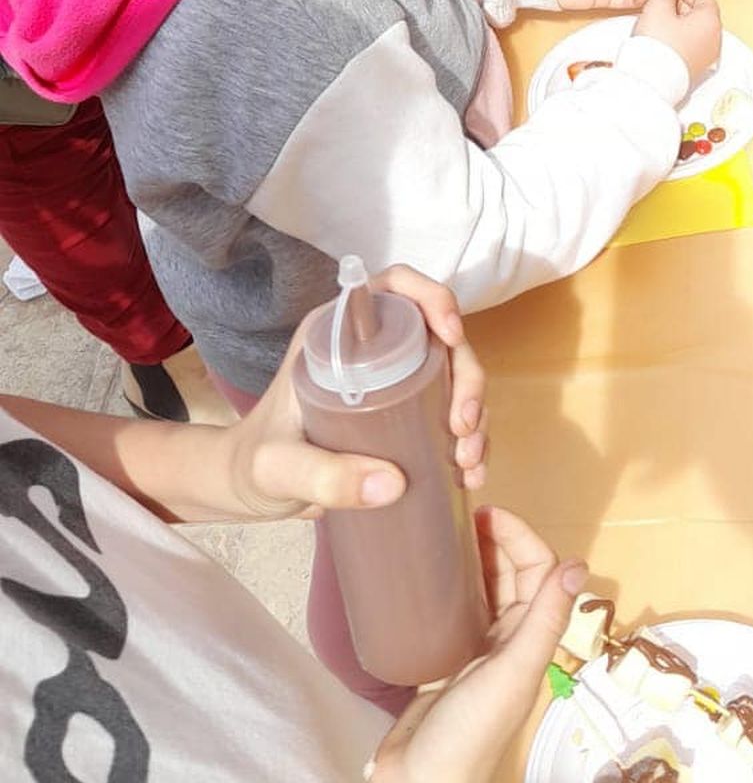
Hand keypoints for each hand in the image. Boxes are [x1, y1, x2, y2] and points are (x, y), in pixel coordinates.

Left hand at [236, 269, 486, 519]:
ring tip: (467, 463)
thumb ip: (323, 476)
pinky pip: (452, 418)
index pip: (394, 289)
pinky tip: (470, 476)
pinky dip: (470, 443)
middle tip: (462, 427)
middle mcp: (373, 351)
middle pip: (440, 340)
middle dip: (467, 379)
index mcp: (336, 335)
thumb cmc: (253, 465)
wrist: (248, 493)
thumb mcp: (278, 468)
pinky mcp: (406, 419)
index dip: (432, 298)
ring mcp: (395, 385)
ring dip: (475, 416)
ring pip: (455, 380)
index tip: (452, 336)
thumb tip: (393, 484)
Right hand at [363, 509, 584, 782]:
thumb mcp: (510, 676)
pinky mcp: (440, 664)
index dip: (521, 538)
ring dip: (472, 561)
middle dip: (496, 541)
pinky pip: (451, 615)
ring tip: (441, 534)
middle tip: (459, 514)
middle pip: (511, 578)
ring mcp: (474, 655)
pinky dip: (445, 590)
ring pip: (482, 593)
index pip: (538, 574)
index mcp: (532, 645)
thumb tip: (577, 565)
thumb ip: (543, 623)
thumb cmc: (468, 737)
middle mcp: (508, 646)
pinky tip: (422, 575)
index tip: (486, 512)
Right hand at [631, 0, 721, 84]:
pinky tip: (660, 35)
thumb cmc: (656, 48)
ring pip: (694, 28)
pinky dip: (678, 35)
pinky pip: (690, 44)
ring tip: (656, 17)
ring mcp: (705, 56)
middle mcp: (713, 39)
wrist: (649, 83)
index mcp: (711, 22)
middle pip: (700, 12)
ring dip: (677, 19)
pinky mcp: (694, 67)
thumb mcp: (658, 7)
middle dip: (679, 2)